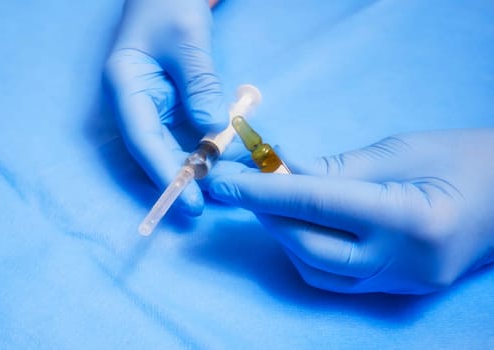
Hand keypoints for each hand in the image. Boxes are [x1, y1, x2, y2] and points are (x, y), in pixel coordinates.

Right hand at [105, 0, 226, 215]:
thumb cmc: (170, 5)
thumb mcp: (188, 41)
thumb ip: (200, 84)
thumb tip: (213, 127)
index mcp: (125, 86)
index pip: (142, 140)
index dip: (165, 174)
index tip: (190, 201)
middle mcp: (134, 103)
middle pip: (156, 151)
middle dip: (185, 178)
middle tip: (215, 203)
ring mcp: (152, 106)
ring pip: (173, 147)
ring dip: (199, 166)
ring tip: (227, 186)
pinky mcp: (170, 107)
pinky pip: (187, 133)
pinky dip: (207, 148)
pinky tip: (228, 161)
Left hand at [208, 129, 493, 293]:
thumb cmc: (462, 159)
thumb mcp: (399, 150)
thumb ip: (335, 166)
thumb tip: (279, 169)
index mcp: (410, 218)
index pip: (316, 205)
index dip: (261, 191)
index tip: (222, 180)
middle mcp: (403, 262)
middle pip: (309, 247)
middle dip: (266, 215)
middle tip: (240, 186)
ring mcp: (401, 283)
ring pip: (318, 271)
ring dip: (283, 235)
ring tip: (268, 203)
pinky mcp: (397, 290)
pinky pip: (336, 279)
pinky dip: (307, 253)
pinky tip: (299, 228)